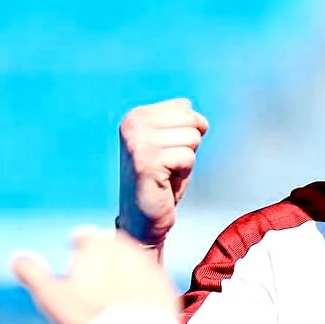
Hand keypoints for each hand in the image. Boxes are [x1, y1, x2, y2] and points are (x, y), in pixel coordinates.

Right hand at [11, 227, 179, 323]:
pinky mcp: (166, 285)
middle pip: (113, 245)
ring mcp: (150, 267)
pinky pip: (151, 281)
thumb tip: (18, 258)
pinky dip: (141, 287)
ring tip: (113, 286)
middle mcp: (128, 249)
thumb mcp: (51, 296)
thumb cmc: (89, 316)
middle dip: (103, 254)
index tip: (74, 249)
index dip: (77, 243)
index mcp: (98, 246)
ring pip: (134, 261)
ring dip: (123, 269)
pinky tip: (134, 301)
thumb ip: (33, 274)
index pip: (85, 236)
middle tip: (94, 268)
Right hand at [118, 98, 208, 245]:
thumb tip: (188, 105)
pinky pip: (188, 156)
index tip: (167, 153)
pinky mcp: (146, 162)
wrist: (143, 218)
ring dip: (186, 160)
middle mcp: (132, 124)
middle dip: (189, 145)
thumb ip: (178, 121)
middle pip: (191, 120)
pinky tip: (165, 181)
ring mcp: (137, 142)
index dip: (188, 133)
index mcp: (136, 116)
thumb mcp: (170, 143)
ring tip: (166, 173)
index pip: (185, 108)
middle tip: (169, 165)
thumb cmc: (162, 180)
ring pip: (192, 138)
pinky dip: (184, 172)